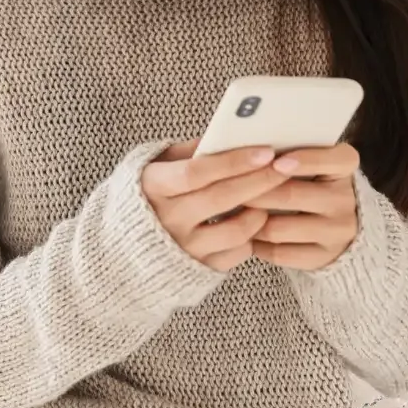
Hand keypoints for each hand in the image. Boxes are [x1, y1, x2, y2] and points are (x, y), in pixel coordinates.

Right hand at [139, 138, 282, 272]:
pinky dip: (250, 237)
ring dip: (259, 212)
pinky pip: (235, 253)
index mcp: (154, 187)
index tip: (265, 151)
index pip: (198, 172)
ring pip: (235, 231)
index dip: (233, 162)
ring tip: (267, 198)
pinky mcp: (198, 270)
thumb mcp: (156, 166)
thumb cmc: (148, 196)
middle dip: (259, 180)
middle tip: (284, 167)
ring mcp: (183, 248)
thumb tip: (226, 136)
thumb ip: (188, 152)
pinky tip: (253, 222)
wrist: (123, 249)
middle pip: (221, 198)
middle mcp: (167, 220)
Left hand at [241, 142, 361, 270]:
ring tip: (230, 212)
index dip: (305, 160)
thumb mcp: (307, 159)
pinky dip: (258, 244)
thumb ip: (285, 151)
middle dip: (255, 192)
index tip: (276, 161)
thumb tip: (246, 150)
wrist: (332, 222)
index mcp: (345, 165)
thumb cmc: (307, 179)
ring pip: (279, 228)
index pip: (332, 159)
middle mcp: (346, 199)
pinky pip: (280, 253)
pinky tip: (246, 234)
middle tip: (226, 189)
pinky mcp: (324, 258)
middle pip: (292, 194)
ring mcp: (338, 231)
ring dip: (250, 221)